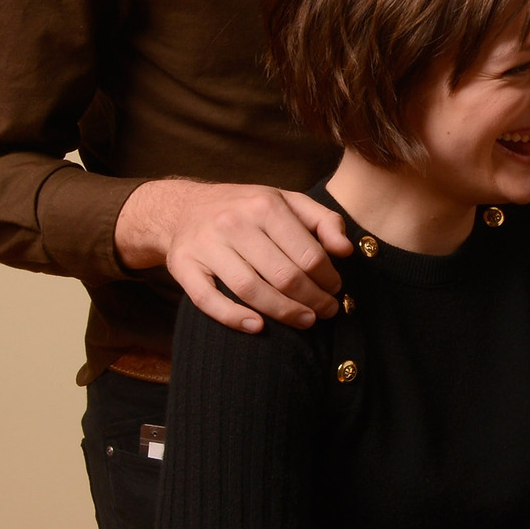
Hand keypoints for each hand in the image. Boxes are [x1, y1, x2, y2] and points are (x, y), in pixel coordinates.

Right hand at [114, 178, 351, 333]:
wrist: (183, 208)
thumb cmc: (247, 209)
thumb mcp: (288, 201)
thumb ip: (323, 220)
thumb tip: (346, 250)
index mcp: (265, 205)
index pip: (309, 254)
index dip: (328, 278)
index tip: (336, 289)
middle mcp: (233, 223)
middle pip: (284, 275)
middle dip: (313, 299)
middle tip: (327, 311)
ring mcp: (206, 246)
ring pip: (250, 290)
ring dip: (283, 312)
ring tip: (306, 321)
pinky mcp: (183, 266)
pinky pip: (207, 300)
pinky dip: (233, 317)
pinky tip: (257, 327)